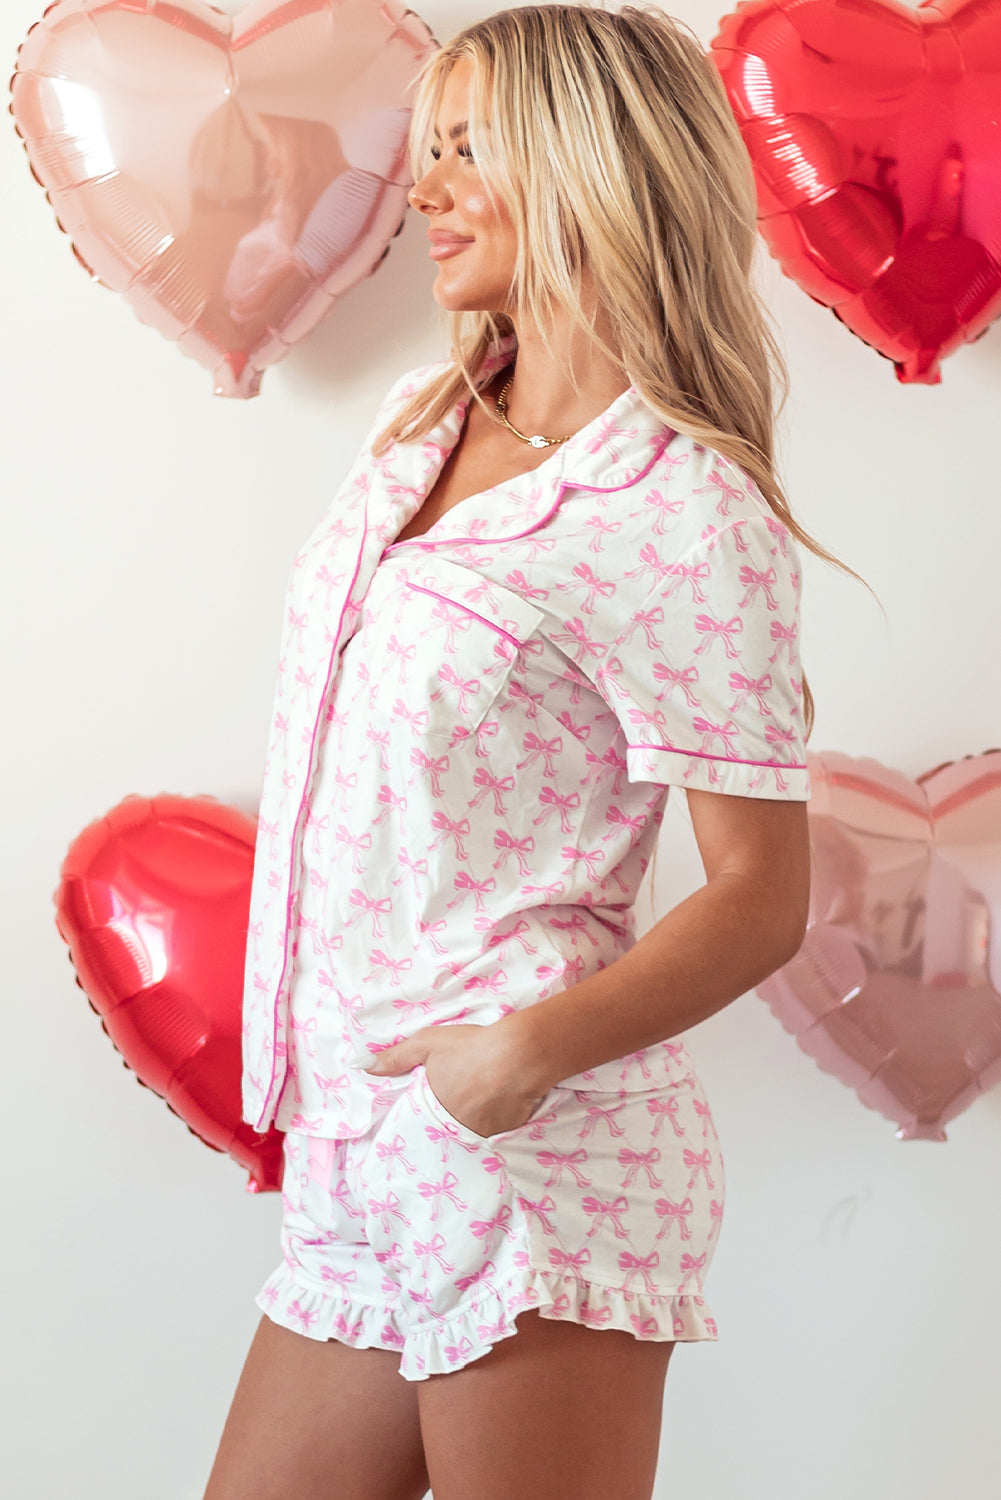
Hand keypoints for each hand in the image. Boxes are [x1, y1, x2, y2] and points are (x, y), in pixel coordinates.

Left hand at [361, 1022, 546, 1137]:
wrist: (518, 1054)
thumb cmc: (470, 1046)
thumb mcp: (427, 1044)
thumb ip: (395, 1058)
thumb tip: (359, 1066)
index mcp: (433, 1109)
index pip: (425, 1117)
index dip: (433, 1105)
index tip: (441, 1098)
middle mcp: (455, 1128)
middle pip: (450, 1124)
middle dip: (455, 1112)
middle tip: (467, 1094)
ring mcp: (481, 1134)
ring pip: (473, 1129)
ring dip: (476, 1118)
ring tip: (486, 1097)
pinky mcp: (506, 1134)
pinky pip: (496, 1130)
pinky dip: (498, 1119)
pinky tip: (503, 1102)